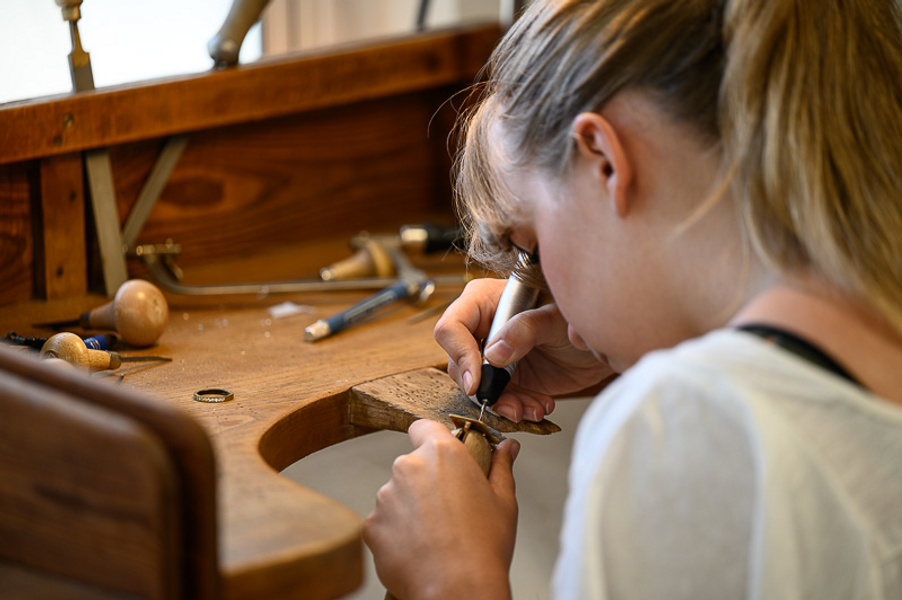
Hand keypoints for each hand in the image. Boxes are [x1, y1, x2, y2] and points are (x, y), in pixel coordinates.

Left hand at [363, 419, 518, 599]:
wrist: (457, 589)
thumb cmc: (484, 547)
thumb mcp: (504, 501)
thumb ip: (501, 467)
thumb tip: (507, 448)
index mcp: (442, 453)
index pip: (424, 426)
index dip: (432, 438)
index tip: (442, 454)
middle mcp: (409, 467)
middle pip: (412, 464)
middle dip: (426, 480)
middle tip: (449, 507)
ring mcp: (386, 496)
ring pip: (396, 494)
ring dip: (410, 507)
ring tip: (435, 534)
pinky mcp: (372, 524)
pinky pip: (383, 521)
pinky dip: (396, 532)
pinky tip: (418, 548)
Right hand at [434, 278, 611, 421]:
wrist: (596, 342)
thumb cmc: (575, 315)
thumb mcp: (554, 318)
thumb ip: (525, 329)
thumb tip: (494, 353)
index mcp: (483, 302)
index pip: (452, 327)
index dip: (459, 355)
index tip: (477, 380)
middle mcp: (482, 328)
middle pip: (458, 364)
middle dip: (486, 389)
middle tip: (512, 403)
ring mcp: (492, 356)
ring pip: (478, 387)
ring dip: (504, 404)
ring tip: (533, 407)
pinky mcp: (505, 379)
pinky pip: (498, 399)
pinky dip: (516, 409)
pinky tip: (538, 406)